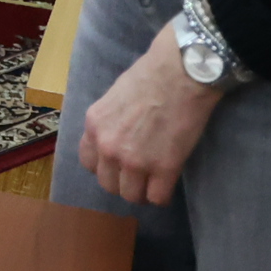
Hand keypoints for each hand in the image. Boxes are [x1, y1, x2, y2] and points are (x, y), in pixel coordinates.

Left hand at [76, 22, 226, 205]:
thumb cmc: (150, 76)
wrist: (180, 73)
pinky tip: (168, 183)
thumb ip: (109, 121)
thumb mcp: (113, 97)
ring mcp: (134, 160)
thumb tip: (115, 135)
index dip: (105, 166)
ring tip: (153, 182)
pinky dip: (162, 195)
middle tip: (138, 175)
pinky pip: (157, 197)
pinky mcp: (164, 168)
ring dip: (142, 191)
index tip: (118, 164)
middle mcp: (108, 147)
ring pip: (131, 195)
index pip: (89, 163)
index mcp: (95, 126)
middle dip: (123, 182)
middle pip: (108, 184)